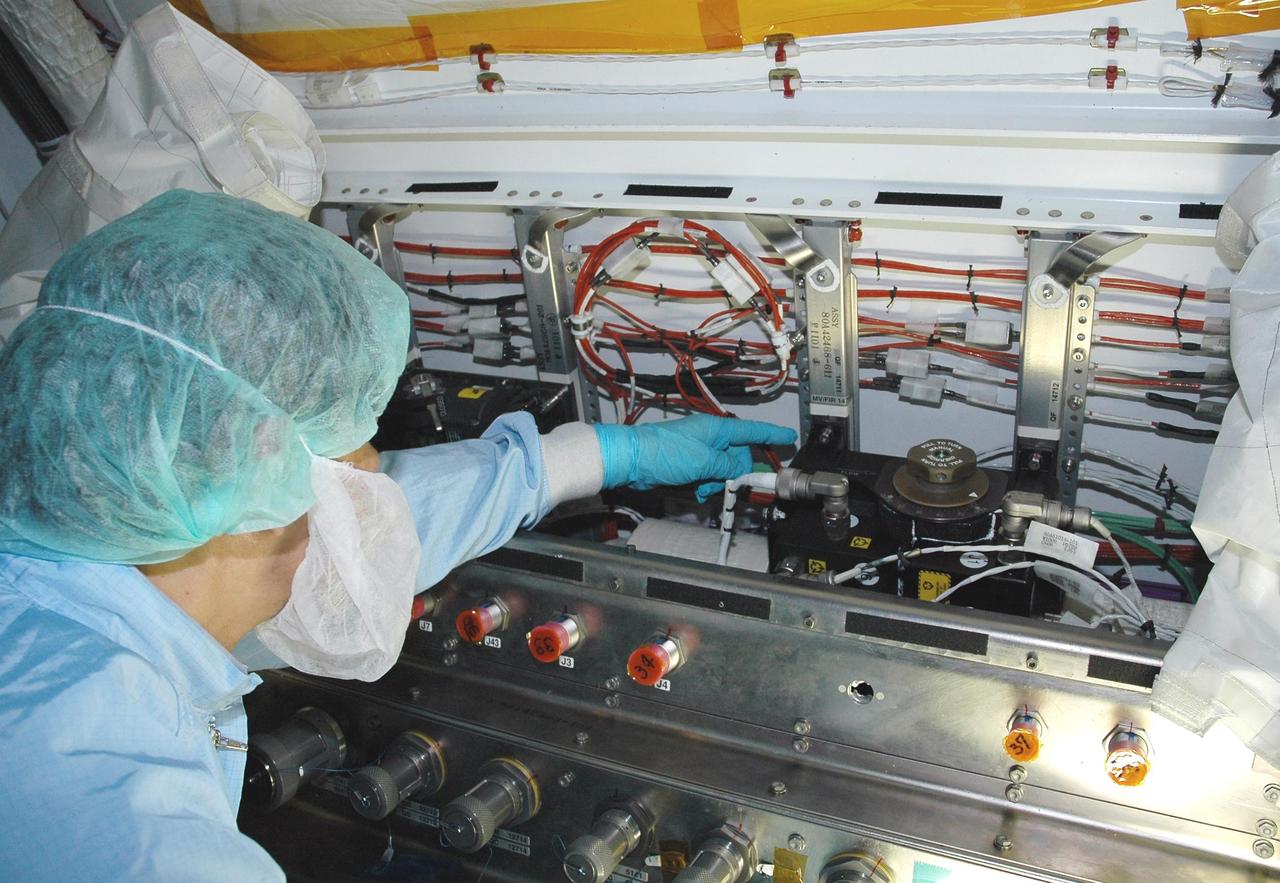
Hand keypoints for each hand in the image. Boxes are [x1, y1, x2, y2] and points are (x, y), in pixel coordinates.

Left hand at [593, 415, 795, 501]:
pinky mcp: (690, 463)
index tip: (788, 437)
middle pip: (739, 456)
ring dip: (719, 482)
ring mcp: (700, 451)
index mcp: (718, 429)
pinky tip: (699, 491)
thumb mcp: (704, 461)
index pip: (752, 430)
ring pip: (724, 469)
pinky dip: (707, 484)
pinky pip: (709, 475)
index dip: (772, 435)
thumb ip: (728, 466)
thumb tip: (741, 471)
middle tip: (732, 485)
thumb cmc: (664, 452)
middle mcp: (711, 438)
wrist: (635, 460)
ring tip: (706, 488)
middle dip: (737, 473)